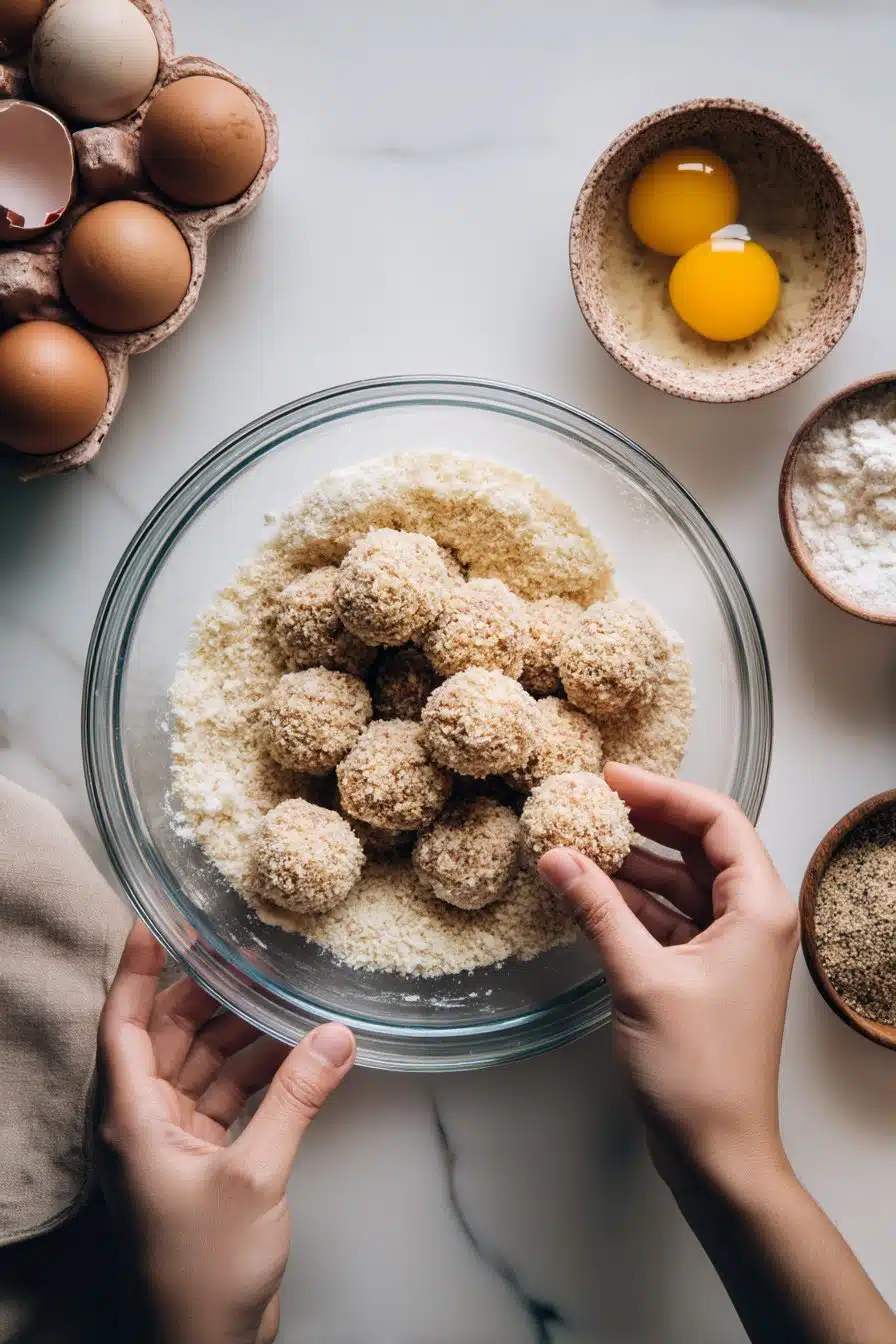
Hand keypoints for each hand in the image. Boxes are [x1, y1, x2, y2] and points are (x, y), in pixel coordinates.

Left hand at [99, 924, 354, 1343]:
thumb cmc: (202, 1270)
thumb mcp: (255, 1175)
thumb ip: (296, 1099)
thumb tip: (334, 1036)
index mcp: (132, 1116)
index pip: (122, 1021)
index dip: (135, 968)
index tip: (156, 921)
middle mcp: (145, 1121)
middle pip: (169, 1034)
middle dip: (208, 991)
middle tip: (251, 951)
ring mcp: (173, 1141)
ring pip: (202, 1062)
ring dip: (241, 1031)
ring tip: (284, 992)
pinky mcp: (203, 1161)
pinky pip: (226, 1095)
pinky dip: (257, 1072)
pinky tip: (296, 1051)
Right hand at [538, 763, 798, 1185]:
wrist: (717, 1152)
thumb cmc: (698, 1072)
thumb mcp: (641, 978)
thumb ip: (597, 910)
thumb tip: (558, 856)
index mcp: (758, 908)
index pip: (718, 820)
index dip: (664, 791)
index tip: (613, 778)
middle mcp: (751, 919)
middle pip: (698, 845)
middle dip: (643, 821)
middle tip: (589, 800)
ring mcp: (727, 947)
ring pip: (677, 882)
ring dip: (629, 864)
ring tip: (575, 840)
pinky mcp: (701, 973)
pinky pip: (665, 918)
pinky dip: (627, 903)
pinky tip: (585, 890)